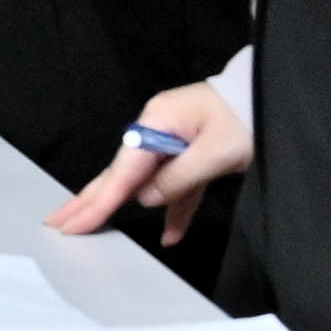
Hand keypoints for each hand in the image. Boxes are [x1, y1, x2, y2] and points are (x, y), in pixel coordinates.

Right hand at [47, 81, 248, 243]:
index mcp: (156, 123)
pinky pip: (176, 185)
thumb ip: (178, 178)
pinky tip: (170, 234)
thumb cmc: (247, 118)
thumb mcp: (217, 151)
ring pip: (142, 183)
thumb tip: (146, 199)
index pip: (122, 172)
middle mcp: (157, 130)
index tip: (71, 225)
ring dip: (120, 207)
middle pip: (118, 174)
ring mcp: (173, 141)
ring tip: (89, 227)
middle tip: (56, 222)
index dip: (97, 203)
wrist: (274, 96)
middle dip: (88, 201)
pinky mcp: (192, 154)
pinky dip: (173, 208)